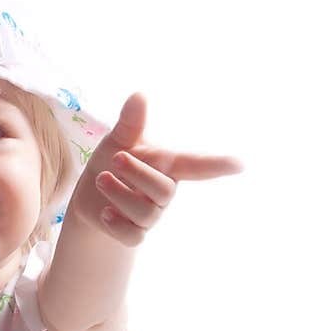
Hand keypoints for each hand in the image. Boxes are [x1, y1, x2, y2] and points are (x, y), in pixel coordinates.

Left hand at [71, 92, 243, 245]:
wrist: (89, 194)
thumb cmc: (112, 162)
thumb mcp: (119, 139)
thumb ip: (131, 122)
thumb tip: (140, 95)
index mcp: (168, 166)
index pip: (198, 166)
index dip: (218, 165)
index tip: (241, 164)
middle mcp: (164, 192)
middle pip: (165, 192)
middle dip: (138, 174)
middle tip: (115, 158)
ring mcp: (152, 215)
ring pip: (145, 214)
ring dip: (118, 193)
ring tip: (100, 178)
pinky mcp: (134, 234)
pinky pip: (133, 236)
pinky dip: (115, 224)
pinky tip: (105, 212)